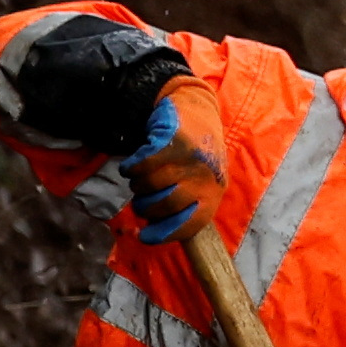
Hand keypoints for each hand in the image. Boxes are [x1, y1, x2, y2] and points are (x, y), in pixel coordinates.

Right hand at [119, 86, 226, 245]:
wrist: (196, 109)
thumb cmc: (194, 155)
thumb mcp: (200, 181)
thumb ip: (185, 205)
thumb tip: (154, 231)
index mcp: (214, 192)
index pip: (191, 223)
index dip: (165, 233)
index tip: (143, 238)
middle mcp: (206, 177)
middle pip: (165, 204)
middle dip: (146, 207)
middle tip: (140, 200)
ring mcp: (191, 158)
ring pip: (151, 184)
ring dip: (137, 185)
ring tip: (139, 180)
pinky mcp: (174, 140)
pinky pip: (142, 164)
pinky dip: (131, 168)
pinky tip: (131, 166)